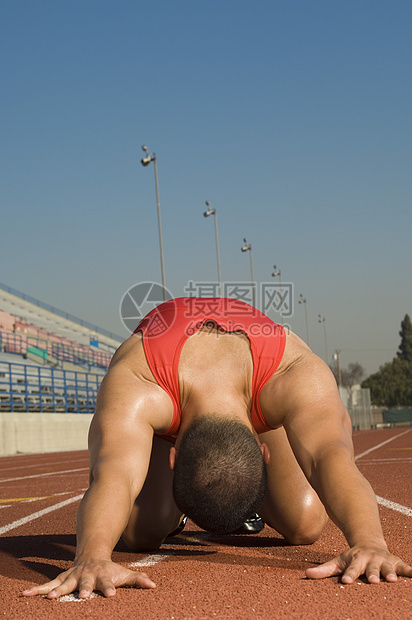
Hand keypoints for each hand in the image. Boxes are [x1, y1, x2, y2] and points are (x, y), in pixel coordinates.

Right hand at [22, 559, 155, 598]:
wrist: (91, 553)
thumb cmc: (109, 569)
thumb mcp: (123, 573)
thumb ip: (137, 580)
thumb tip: (154, 586)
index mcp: (101, 576)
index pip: (107, 583)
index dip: (109, 589)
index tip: (111, 596)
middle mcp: (85, 576)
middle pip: (84, 584)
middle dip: (82, 590)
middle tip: (82, 596)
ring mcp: (72, 577)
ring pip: (62, 584)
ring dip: (55, 591)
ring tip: (46, 598)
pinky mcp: (61, 580)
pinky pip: (47, 586)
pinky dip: (36, 590)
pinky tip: (24, 595)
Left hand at [306, 545, 411, 583]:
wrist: (368, 542)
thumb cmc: (352, 557)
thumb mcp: (338, 561)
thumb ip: (324, 570)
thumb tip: (305, 576)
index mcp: (356, 560)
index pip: (351, 569)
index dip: (349, 575)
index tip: (345, 581)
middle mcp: (370, 560)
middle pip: (370, 569)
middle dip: (371, 574)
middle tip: (372, 581)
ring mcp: (384, 561)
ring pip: (387, 568)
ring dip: (390, 573)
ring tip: (392, 579)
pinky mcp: (396, 562)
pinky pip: (405, 567)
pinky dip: (410, 571)